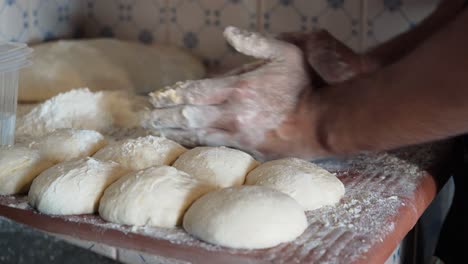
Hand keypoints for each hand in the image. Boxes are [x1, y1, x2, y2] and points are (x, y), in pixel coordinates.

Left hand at [143, 27, 366, 159]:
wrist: (323, 122)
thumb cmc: (305, 86)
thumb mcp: (286, 53)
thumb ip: (254, 42)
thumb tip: (227, 32)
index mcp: (237, 89)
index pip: (193, 92)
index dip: (170, 94)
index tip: (153, 97)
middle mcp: (232, 114)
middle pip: (187, 116)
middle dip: (162, 117)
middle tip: (142, 119)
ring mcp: (238, 135)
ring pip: (196, 135)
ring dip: (173, 133)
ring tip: (155, 132)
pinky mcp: (247, 150)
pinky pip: (215, 148)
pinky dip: (195, 145)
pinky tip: (184, 145)